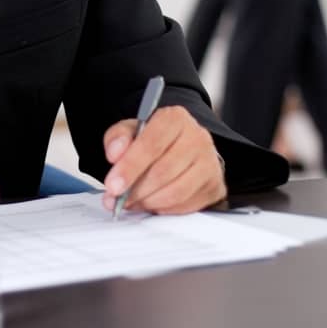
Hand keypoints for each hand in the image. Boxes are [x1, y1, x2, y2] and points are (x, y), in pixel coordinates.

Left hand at [101, 106, 226, 214]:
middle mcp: (197, 137)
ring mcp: (209, 162)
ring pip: (175, 191)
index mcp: (175, 118)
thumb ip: (118, 138)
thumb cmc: (155, 141)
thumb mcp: (131, 131)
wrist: (182, 149)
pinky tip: (152, 203)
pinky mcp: (214, 185)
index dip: (130, 167)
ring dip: (148, 202)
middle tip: (117, 199)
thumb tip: (115, 153)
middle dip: (135, 190)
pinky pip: (186, 205)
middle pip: (163, 171)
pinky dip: (163, 209)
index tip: (112, 185)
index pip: (152, 144)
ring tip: (132, 202)